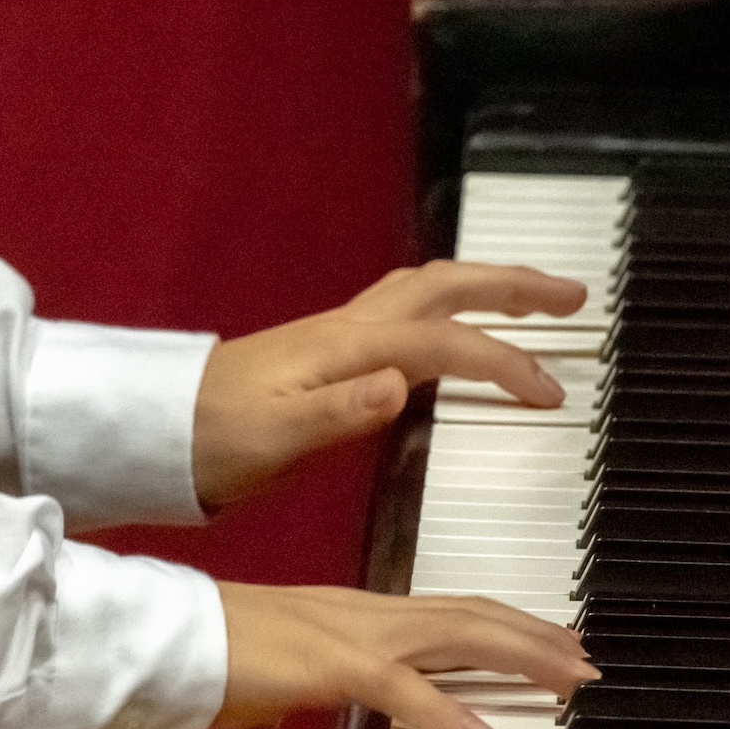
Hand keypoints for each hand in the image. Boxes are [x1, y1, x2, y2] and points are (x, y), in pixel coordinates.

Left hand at [191, 260, 587, 510]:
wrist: (155, 433)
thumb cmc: (211, 442)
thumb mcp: (271, 439)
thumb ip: (337, 414)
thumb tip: (400, 387)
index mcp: (343, 348)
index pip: (442, 342)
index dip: (502, 361)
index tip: (551, 393)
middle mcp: (346, 330)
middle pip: (443, 286)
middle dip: (512, 286)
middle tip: (574, 297)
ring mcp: (337, 337)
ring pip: (425, 292)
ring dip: (485, 289)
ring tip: (536, 301)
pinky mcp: (327, 354)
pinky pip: (406, 315)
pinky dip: (449, 311)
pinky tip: (458, 332)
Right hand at [213, 581, 595, 728]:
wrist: (159, 639)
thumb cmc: (203, 661)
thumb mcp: (266, 684)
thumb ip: (288, 698)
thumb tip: (284, 722)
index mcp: (352, 615)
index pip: (448, 612)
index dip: (506, 625)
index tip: (553, 642)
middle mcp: (362, 613)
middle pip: (470, 614)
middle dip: (536, 636)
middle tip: (588, 660)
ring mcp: (348, 633)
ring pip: (455, 635)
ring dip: (520, 658)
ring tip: (569, 680)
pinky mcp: (325, 665)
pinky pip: (397, 687)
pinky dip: (444, 709)